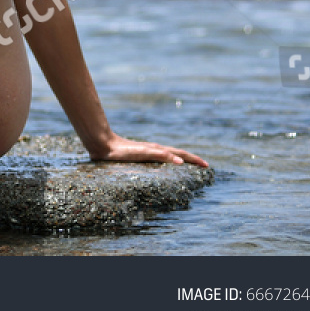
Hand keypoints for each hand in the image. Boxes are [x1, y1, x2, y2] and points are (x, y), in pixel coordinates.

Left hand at [89, 133, 208, 167]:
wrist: (102, 144)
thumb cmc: (120, 151)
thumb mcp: (141, 154)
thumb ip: (159, 156)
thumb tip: (179, 162)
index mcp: (158, 150)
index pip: (181, 155)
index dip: (194, 160)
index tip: (206, 165)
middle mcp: (155, 149)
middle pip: (177, 153)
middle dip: (191, 159)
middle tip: (204, 166)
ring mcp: (148, 151)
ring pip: (170, 154)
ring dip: (182, 159)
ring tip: (189, 165)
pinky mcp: (140, 154)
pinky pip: (160, 157)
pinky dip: (169, 160)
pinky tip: (165, 165)